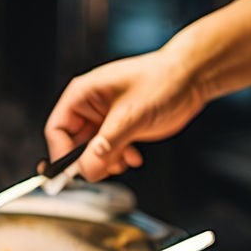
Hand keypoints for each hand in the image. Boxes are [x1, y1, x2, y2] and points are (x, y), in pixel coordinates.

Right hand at [44, 47, 208, 181]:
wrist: (192, 78)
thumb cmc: (164, 80)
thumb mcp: (131, 115)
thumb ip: (107, 144)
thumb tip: (86, 169)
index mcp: (82, 95)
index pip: (57, 130)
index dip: (63, 153)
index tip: (75, 171)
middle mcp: (89, 107)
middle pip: (72, 144)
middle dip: (89, 159)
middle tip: (105, 167)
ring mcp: (104, 119)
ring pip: (90, 152)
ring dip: (105, 161)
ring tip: (124, 159)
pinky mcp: (118, 129)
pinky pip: (107, 152)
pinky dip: (118, 159)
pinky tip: (133, 156)